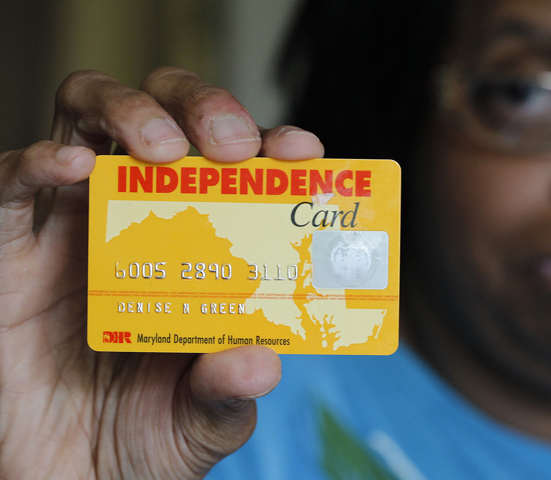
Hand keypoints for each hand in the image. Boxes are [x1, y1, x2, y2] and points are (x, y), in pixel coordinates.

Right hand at [0, 67, 323, 478]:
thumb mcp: (206, 421)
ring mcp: (72, 227)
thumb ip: (229, 392)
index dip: (271, 145)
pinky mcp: (8, 253)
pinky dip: (37, 160)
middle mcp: (140, 221)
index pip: (239, 168)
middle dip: (202, 108)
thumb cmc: (148, 440)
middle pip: (167, 115)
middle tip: (232, 147)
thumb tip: (258, 362)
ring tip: (162, 151)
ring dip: (128, 111)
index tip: (302, 151)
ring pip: (87, 119)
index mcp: (202, 248)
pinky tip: (72, 165)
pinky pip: (9, 186)